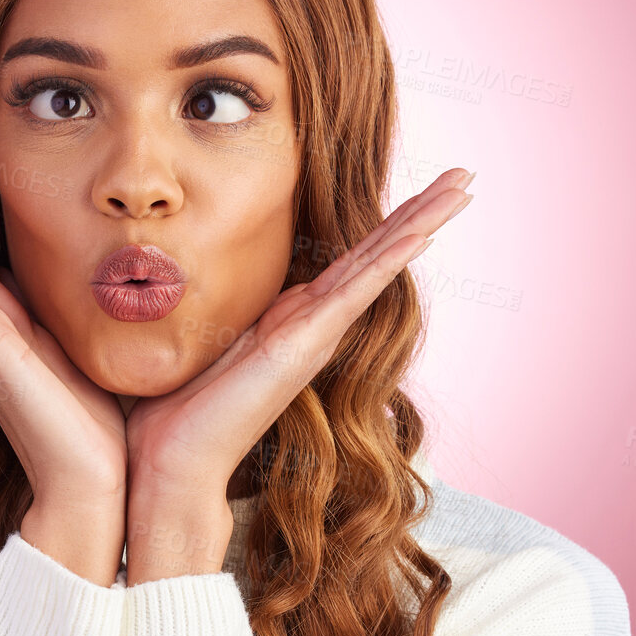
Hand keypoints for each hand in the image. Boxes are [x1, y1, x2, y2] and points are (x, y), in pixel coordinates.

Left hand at [124, 167, 475, 505]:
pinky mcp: (304, 346)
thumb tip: (179, 273)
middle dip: (422, 212)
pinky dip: (389, 261)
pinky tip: (420, 235)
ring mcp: (314, 336)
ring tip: (462, 188)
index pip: (349, 259)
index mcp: (289, 318)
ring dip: (422, 224)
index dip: (387, 223)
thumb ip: (207, 304)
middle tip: (465, 174)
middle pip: (377, 255)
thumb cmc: (172, 408)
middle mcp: (312, 325)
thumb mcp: (194, 336)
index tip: (422, 189)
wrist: (170, 462)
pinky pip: (355, 293)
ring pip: (379, 266)